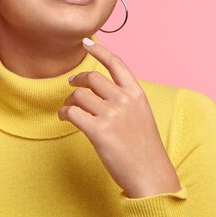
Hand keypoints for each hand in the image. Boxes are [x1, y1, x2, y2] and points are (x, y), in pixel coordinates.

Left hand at [58, 37, 180, 197]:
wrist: (150, 173)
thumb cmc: (144, 147)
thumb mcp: (142, 114)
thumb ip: (125, 99)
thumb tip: (102, 89)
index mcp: (137, 93)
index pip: (116, 63)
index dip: (99, 50)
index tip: (86, 42)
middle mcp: (124, 100)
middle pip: (92, 77)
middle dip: (78, 79)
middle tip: (72, 85)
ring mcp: (111, 115)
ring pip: (79, 95)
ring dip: (69, 101)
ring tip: (69, 109)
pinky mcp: (99, 131)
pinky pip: (72, 112)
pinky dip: (65, 113)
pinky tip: (66, 118)